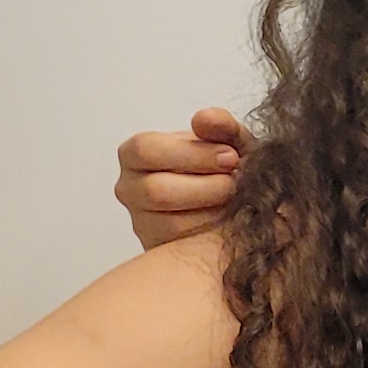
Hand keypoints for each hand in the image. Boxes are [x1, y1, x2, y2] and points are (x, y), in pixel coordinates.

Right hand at [116, 108, 250, 247]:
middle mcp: (130, 188)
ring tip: (235, 201)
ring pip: (171, 223)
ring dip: (212, 212)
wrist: (237, 202)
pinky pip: (182, 246)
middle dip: (207, 187)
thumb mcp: (229, 140)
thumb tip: (205, 119)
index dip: (192, 154)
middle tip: (236, 182)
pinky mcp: (158, 248)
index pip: (146, 150)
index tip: (231, 156)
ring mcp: (141, 221)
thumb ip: (220, 126)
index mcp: (137, 154)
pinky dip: (211, 234)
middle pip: (157, 191)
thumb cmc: (225, 166)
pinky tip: (230, 222)